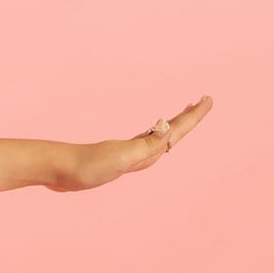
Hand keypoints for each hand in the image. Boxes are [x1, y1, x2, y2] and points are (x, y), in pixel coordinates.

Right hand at [48, 95, 212, 191]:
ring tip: (186, 111)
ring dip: (177, 123)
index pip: (176, 131)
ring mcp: (132, 155)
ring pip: (163, 136)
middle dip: (191, 118)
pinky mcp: (121, 153)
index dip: (194, 116)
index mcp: (147, 154)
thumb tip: (166, 130)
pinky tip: (155, 128)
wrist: (65, 172)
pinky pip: (148, 137)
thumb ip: (146, 145)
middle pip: (174, 133)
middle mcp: (143, 155)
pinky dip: (159, 128)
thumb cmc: (91, 166)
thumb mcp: (122, 155)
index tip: (208, 99)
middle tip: (205, 100)